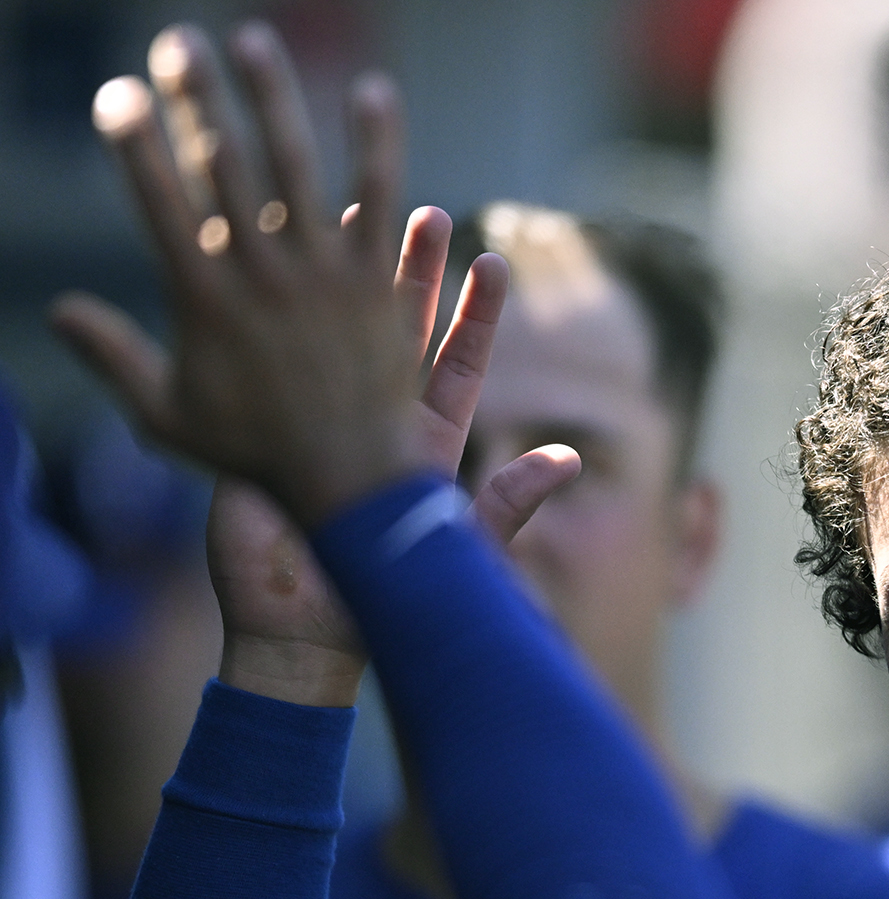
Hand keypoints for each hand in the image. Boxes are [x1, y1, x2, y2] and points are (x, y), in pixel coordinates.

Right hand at [50, 22, 425, 524]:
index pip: (157, 201)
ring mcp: (324, 275)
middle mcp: (262, 276)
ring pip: (296, 166)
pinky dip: (377, 144)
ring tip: (253, 41)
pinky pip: (380, 199)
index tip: (115, 94)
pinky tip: (374, 92)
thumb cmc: (257, 456)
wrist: (352, 484)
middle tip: (175, 42)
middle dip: (194, 98)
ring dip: (272, 97)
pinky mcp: (379, 281)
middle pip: (221, 166)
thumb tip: (57, 311)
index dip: (133, 141)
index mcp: (202, 300)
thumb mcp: (168, 416)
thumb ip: (113, 357)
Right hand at [206, 208, 581, 705]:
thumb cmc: (385, 603)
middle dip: (412, 274)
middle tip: (423, 214)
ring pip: (334, 338)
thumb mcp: (455, 553)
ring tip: (351, 214)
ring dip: (344, 281)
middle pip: (398, 334)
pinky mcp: (263, 440)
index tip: (494, 262)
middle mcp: (375, 426)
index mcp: (422, 447)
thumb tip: (568, 459)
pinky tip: (264, 269)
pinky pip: (265, 368)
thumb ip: (507, 506)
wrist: (303, 637)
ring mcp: (319, 427)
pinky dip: (267, 320)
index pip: (456, 366)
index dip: (475, 316)